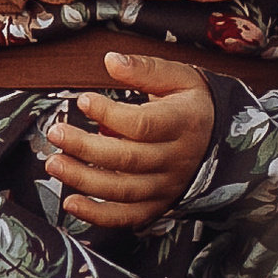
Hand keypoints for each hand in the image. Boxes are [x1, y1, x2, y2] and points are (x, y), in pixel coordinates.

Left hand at [43, 54, 214, 228]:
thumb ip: (145, 69)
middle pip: (127, 159)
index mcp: (182, 124)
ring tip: (54, 163)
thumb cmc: (192, 104)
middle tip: (55, 133)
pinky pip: (128, 217)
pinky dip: (98, 216)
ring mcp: (167, 186)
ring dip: (84, 180)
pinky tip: (71, 204)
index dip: (109, 114)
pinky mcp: (158, 205)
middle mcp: (176, 159)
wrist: (223, 139)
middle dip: (85, 147)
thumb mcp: (179, 77)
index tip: (83, 100)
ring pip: (123, 190)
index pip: (142, 125)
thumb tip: (111, 60)